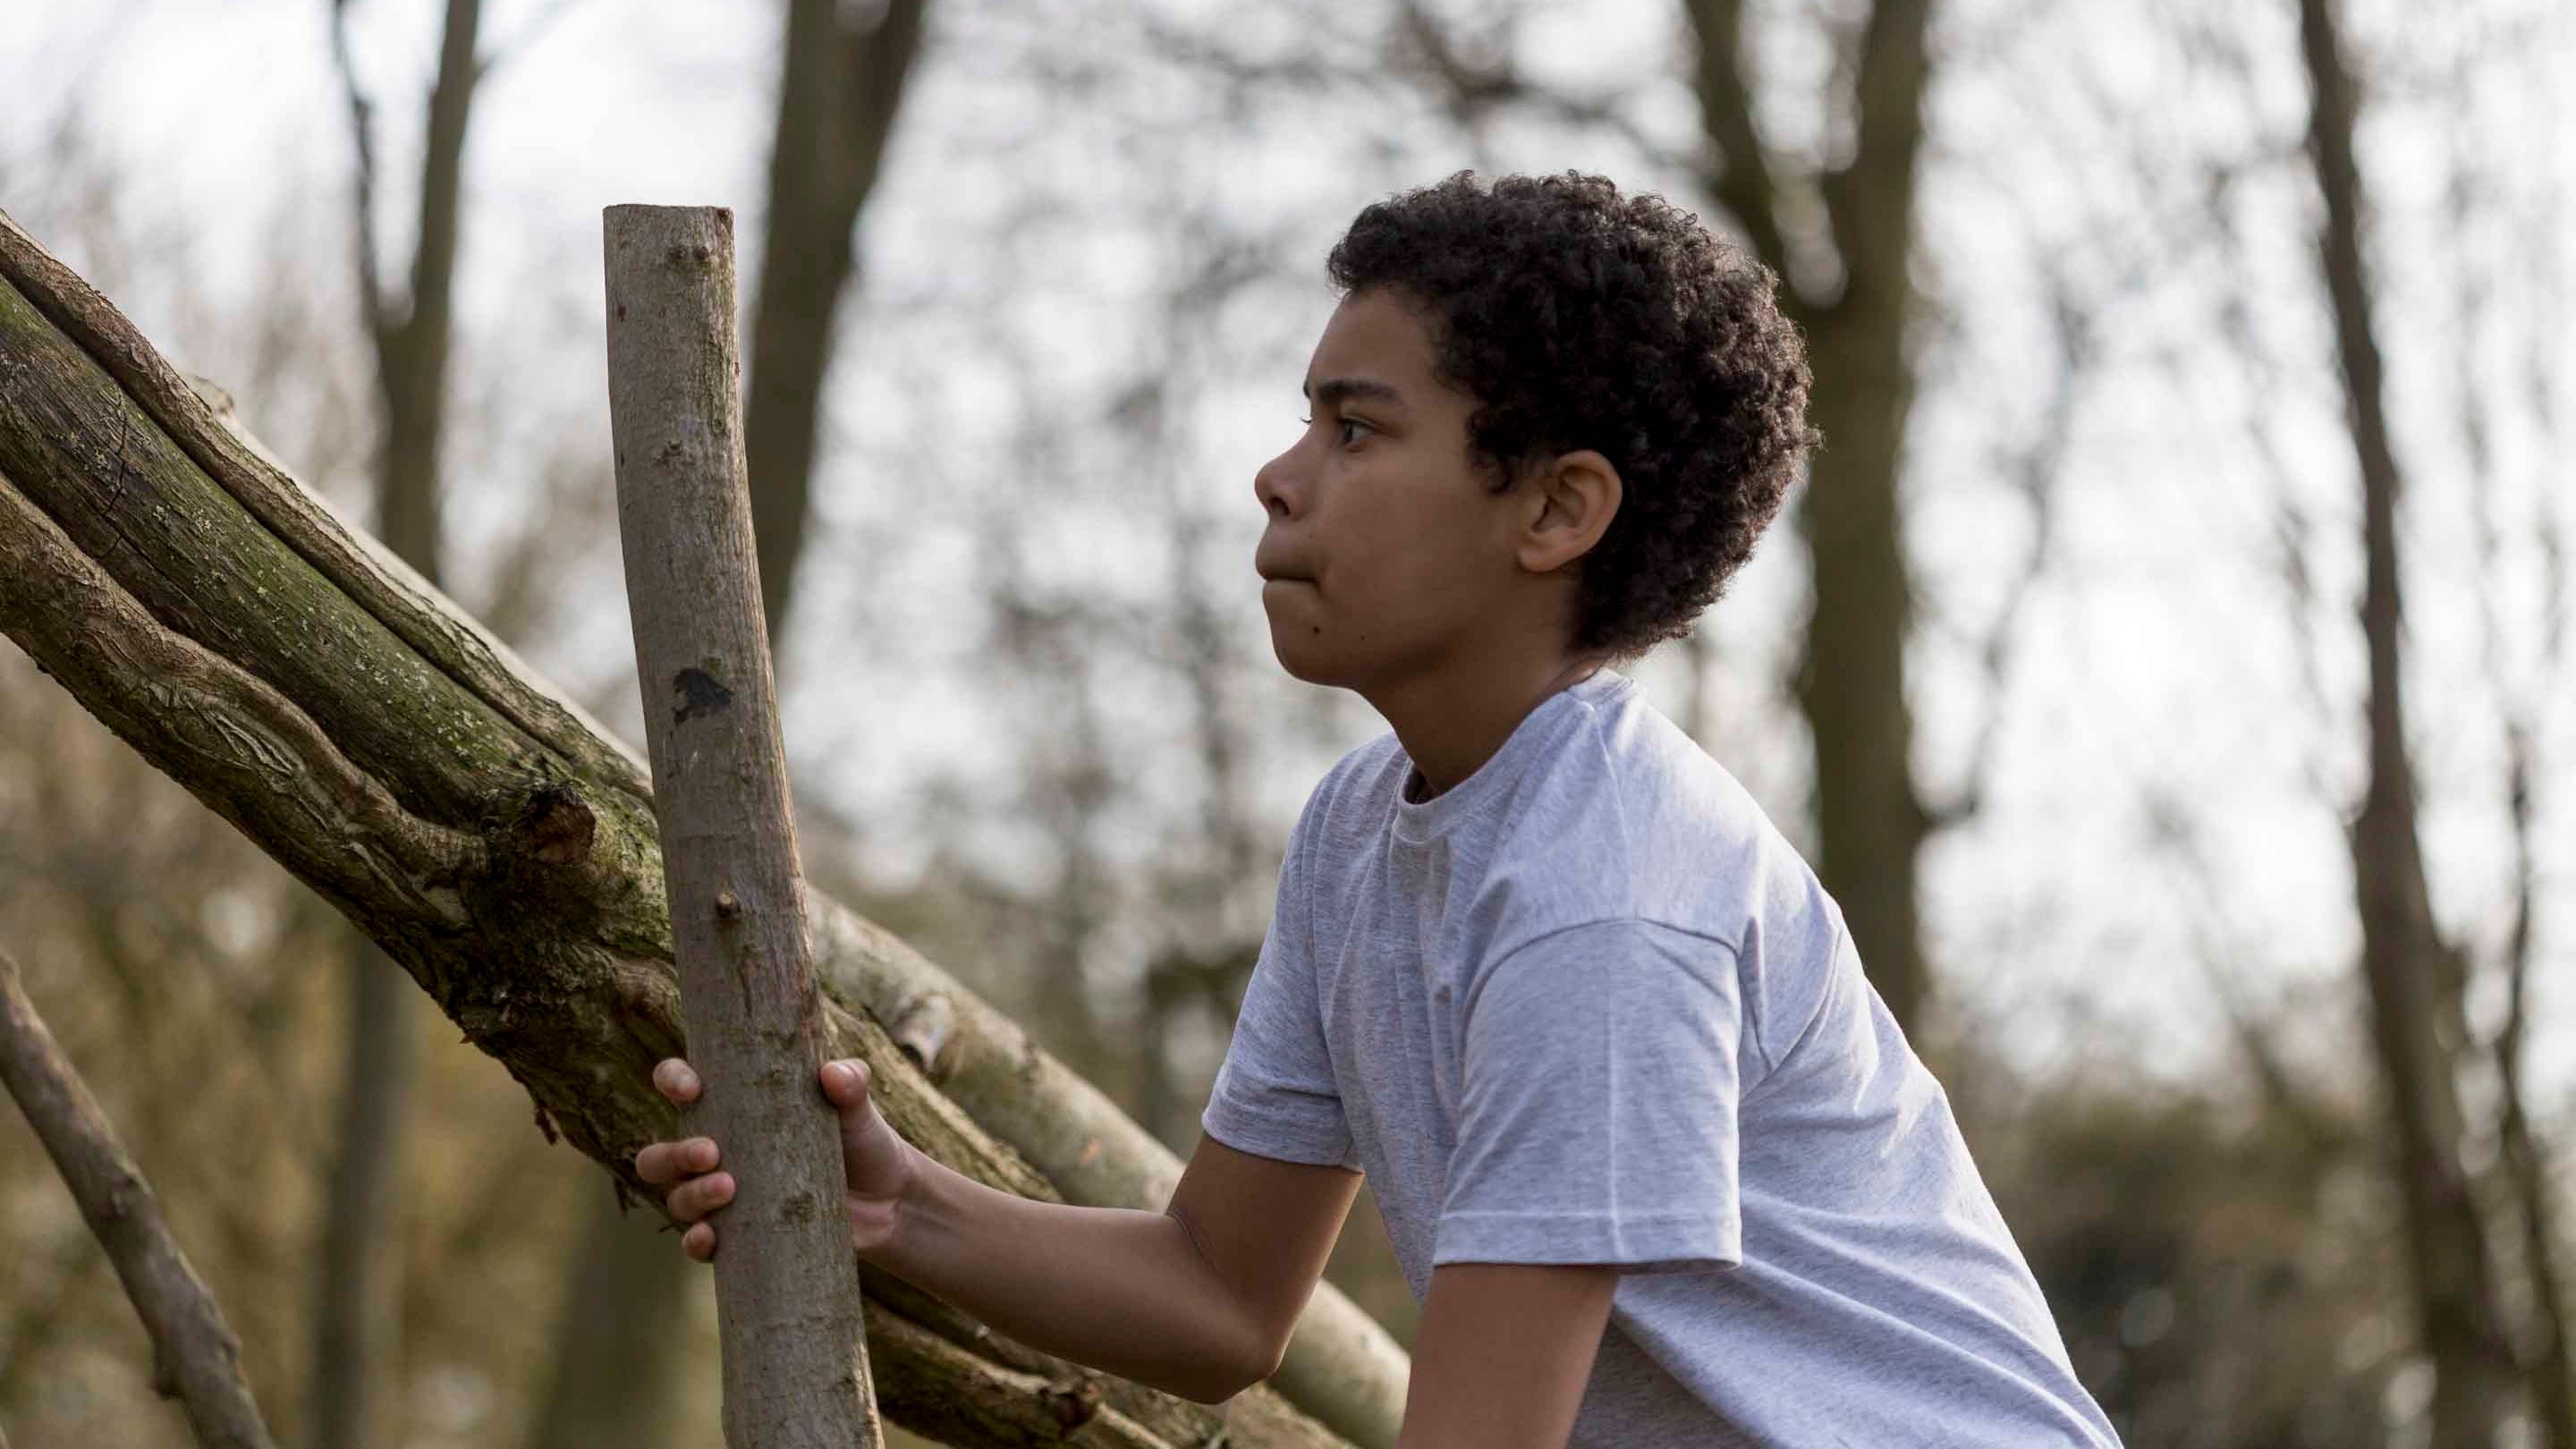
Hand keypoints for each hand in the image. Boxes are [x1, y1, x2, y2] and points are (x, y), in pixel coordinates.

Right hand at [632, 1055, 918, 1261]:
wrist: (889, 1202)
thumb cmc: (863, 1140)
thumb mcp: (857, 1108)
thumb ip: (850, 1083)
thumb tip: (835, 1074)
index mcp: (732, 1107)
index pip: (680, 1085)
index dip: (672, 1080)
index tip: (692, 1087)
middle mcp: (716, 1152)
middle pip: (661, 1155)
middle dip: (674, 1153)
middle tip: (711, 1151)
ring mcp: (723, 1197)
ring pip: (677, 1198)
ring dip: (691, 1195)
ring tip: (730, 1188)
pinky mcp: (738, 1236)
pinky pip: (698, 1242)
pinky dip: (696, 1241)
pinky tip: (710, 1237)